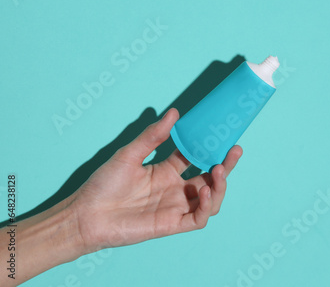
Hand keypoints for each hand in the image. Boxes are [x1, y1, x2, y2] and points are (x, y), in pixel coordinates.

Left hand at [69, 108, 242, 251]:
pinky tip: (206, 189)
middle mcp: (175, 189)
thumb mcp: (130, 154)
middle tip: (235, 150)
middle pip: (210, 177)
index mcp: (166, 171)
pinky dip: (208, 205)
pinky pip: (199, 218)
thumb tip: (174, 112)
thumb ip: (153, 136)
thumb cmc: (104, 184)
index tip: (221, 133)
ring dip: (221, 185)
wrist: (86, 215)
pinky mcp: (172, 224)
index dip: (209, 147)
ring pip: (211, 199)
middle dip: (225, 165)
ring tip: (218, 170)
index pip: (195, 158)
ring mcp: (175, 207)